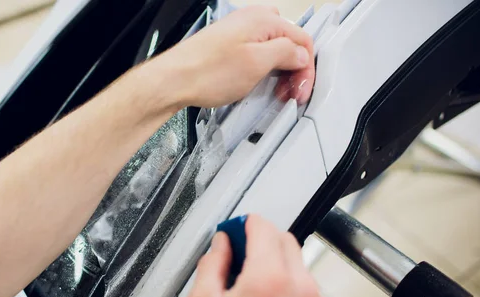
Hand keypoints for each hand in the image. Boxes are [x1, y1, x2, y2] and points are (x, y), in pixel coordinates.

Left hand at [154, 6, 314, 107]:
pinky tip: (257, 85)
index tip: (302, 88)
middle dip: (293, 70)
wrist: (172, 81)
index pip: (302, 40)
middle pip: (287, 44)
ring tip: (274, 92)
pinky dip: (261, 71)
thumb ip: (285, 54)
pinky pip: (254, 56)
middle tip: (290, 93)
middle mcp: (250, 21)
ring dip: (278, 72)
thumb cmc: (205, 72)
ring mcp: (237, 33)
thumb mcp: (256, 64)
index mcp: (263, 20)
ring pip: (271, 51)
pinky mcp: (226, 46)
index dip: (306, 68)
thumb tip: (299, 54)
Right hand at [187, 215, 327, 296]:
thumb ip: (211, 265)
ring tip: (250, 278)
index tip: (235, 228)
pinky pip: (304, 280)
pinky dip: (287, 277)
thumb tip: (221, 245)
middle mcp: (297, 287)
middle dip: (260, 237)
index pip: (263, 228)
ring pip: (296, 258)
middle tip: (239, 249)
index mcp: (267, 280)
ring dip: (275, 257)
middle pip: (284, 238)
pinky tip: (265, 296)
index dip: (245, 222)